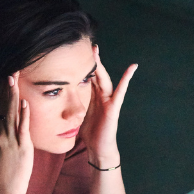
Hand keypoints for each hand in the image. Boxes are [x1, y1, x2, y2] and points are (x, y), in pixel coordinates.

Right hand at [0, 74, 32, 193]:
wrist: (5, 189)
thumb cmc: (0, 171)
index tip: (0, 78)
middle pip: (1, 106)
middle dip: (5, 88)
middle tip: (9, 70)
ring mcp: (9, 140)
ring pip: (10, 113)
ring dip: (12, 95)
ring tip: (13, 79)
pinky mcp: (21, 147)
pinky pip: (22, 127)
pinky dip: (23, 114)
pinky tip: (24, 102)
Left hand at [80, 46, 136, 165]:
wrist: (98, 148)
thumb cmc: (90, 133)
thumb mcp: (78, 114)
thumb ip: (74, 104)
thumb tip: (61, 97)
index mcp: (92, 97)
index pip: (86, 78)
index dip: (83, 66)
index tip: (76, 53)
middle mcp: (101, 96)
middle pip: (96, 74)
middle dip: (92, 61)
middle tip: (88, 45)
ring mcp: (108, 100)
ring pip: (104, 79)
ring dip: (100, 65)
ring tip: (96, 51)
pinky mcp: (114, 107)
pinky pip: (120, 91)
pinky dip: (127, 78)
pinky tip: (132, 67)